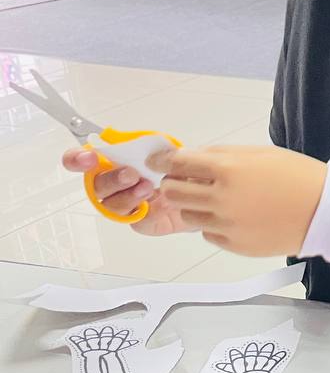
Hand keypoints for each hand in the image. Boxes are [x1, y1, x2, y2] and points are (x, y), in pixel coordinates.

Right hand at [61, 148, 192, 235]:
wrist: (208, 193)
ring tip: (148, 188)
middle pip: (95, 185)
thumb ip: (159, 149)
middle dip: (110, 179)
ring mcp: (129, 205)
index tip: (88, 158)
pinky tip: (164, 204)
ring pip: (112, 205)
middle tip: (131, 174)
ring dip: (127, 196)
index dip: (77, 159)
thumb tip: (154, 149)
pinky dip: (150, 213)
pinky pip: (139, 222)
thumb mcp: (175, 152)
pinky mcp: (145, 223)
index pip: (82, 160)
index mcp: (117, 161)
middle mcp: (117, 185)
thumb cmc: (185, 171)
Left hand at [153, 145, 326, 257]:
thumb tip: (191, 159)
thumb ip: (222, 155)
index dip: (162, 162)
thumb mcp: (260, 153)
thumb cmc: (299, 176)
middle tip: (187, 182)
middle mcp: (222, 197)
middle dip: (174, 184)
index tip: (158, 163)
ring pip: (188, 215)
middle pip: (174, 192)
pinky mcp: (234, 244)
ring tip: (217, 201)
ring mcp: (227, 224)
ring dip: (195, 205)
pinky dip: (214, 224)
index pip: (177, 163)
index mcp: (228, 169)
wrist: (328, 212)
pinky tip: (237, 217)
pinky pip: (209, 233)